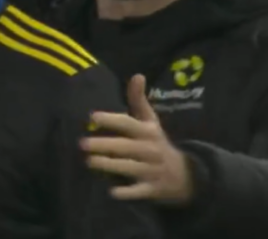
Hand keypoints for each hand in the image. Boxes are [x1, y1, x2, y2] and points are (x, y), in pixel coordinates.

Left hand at [80, 74, 193, 203]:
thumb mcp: (151, 121)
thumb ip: (139, 100)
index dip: (111, 119)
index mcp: (147, 132)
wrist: (185, 176)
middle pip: (125, 147)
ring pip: (129, 167)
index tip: (92, 116)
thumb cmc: (156, 143)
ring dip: (109, 165)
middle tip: (82, 143)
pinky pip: (139, 191)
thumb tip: (137, 75)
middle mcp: (149, 150)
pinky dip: (127, 192)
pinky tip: (112, 192)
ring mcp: (151, 170)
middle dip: (104, 145)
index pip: (128, 124)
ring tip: (89, 162)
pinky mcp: (152, 189)